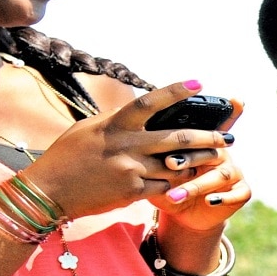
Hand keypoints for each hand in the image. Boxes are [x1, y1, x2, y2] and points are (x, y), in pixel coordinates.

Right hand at [17, 80, 238, 219]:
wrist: (48, 192)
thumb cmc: (66, 156)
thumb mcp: (88, 128)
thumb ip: (116, 120)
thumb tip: (139, 109)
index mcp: (115, 125)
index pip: (151, 102)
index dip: (176, 91)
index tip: (199, 83)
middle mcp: (126, 146)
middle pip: (177, 138)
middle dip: (208, 137)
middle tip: (228, 136)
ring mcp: (131, 170)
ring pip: (178, 166)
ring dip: (199, 163)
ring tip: (215, 159)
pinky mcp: (132, 192)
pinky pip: (165, 186)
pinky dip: (179, 183)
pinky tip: (190, 180)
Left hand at [153, 97, 249, 231]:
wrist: (181, 213)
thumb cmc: (165, 184)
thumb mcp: (154, 166)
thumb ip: (150, 149)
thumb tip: (131, 129)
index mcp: (203, 142)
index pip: (216, 123)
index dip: (230, 111)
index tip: (236, 99)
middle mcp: (222, 153)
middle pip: (211, 149)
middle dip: (191, 156)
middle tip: (169, 163)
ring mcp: (234, 172)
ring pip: (221, 174)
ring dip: (198, 184)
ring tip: (175, 195)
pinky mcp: (241, 192)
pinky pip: (238, 193)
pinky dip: (223, 198)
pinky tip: (208, 201)